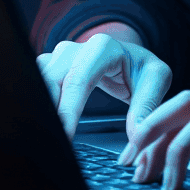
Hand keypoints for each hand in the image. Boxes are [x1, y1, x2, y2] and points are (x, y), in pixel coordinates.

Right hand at [37, 32, 171, 141]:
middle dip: (48, 111)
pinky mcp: (48, 70)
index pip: (79, 79)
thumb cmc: (141, 68)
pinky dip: (36, 105)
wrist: (129, 57)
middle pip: (50, 79)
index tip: (65, 137)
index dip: (69, 109)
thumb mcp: (156, 80)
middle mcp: (75, 49)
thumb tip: (135, 140)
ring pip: (36, 80)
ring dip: (38, 108)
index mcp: (103, 48)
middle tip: (51, 142)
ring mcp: (58, 58)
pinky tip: (39, 126)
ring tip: (42, 135)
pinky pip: (33, 85)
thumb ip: (146, 107)